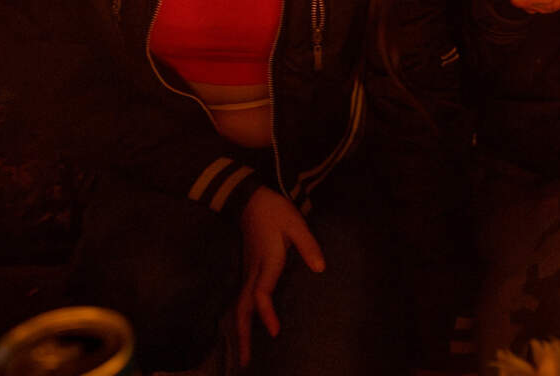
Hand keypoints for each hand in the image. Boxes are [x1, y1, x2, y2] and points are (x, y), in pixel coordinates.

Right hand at [236, 186, 324, 365]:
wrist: (250, 200)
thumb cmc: (275, 212)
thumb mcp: (296, 223)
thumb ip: (308, 245)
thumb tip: (320, 268)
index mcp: (267, 261)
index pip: (262, 293)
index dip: (267, 313)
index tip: (275, 332)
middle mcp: (254, 271)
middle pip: (244, 307)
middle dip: (243, 335)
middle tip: (245, 362)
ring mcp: (248, 271)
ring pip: (239, 305)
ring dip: (240, 330)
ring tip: (243, 354)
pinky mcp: (247, 271)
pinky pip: (241, 299)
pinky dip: (240, 318)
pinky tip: (244, 329)